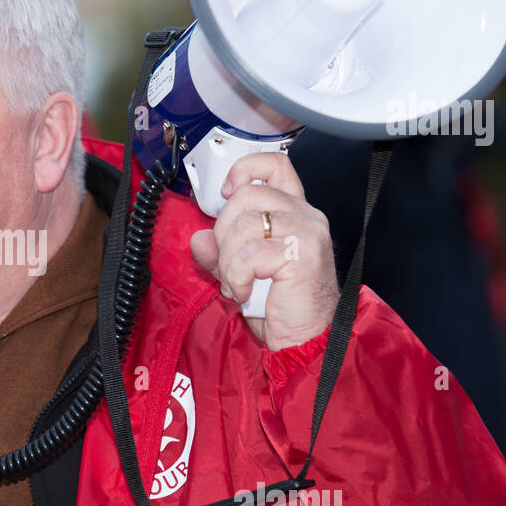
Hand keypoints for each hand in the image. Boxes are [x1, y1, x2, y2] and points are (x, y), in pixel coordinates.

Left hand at [189, 152, 338, 350]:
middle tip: (229, 265)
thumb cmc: (281, 307)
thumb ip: (219, 252)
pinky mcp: (302, 253)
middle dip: (223, 232)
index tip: (226, 192)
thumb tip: (198, 238)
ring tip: (238, 283)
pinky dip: (237, 277)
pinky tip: (246, 292)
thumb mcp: (240, 273)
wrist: (306, 340)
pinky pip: (248, 254)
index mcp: (293, 213)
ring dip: (228, 260)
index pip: (275, 165)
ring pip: (244, 224)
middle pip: (246, 195)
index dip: (246, 169)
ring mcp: (307, 232)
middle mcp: (305, 216)